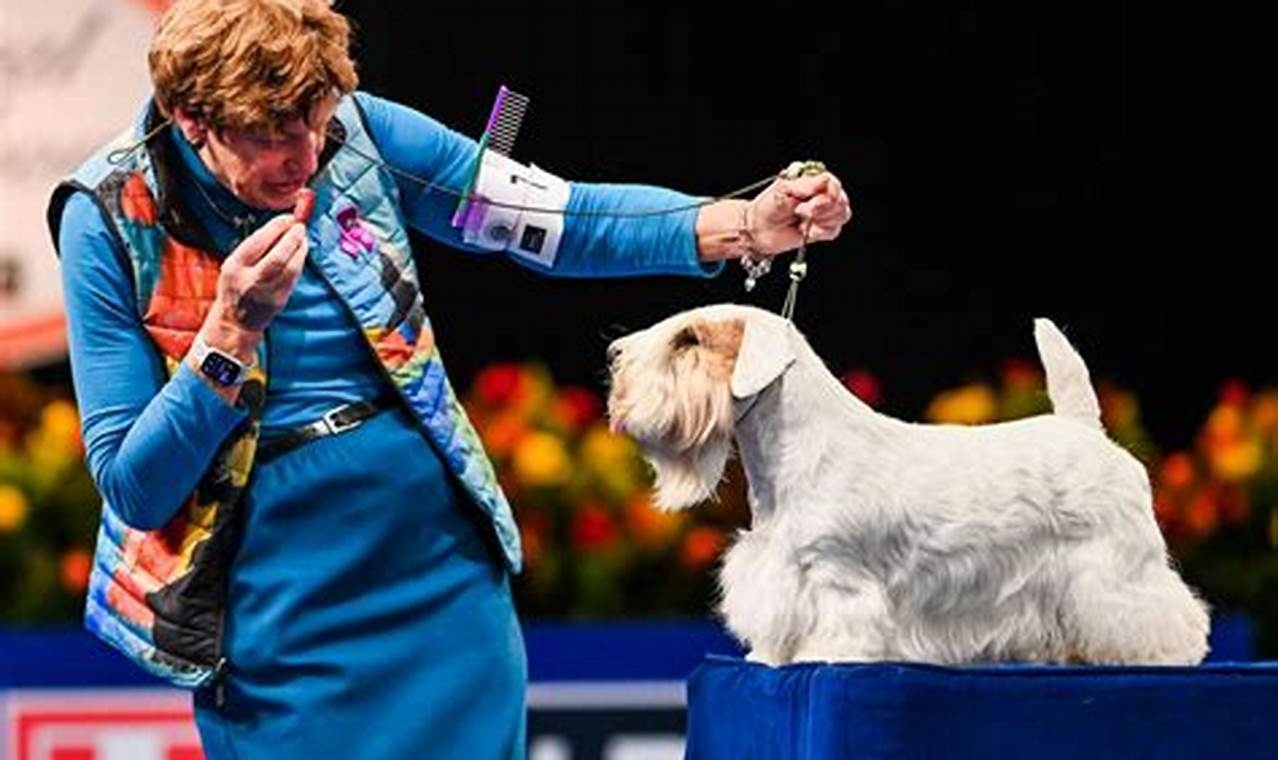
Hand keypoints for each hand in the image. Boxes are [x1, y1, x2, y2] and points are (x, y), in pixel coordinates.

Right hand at [211, 214, 309, 333]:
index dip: (275, 228)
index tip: (287, 217)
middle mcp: (250, 281)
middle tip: (299, 226)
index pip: (257, 243)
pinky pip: (295, 277)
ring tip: (302, 236)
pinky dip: (300, 261)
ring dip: (300, 249)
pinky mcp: (281, 300)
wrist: (236, 321)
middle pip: (277, 257)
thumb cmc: (235, 285)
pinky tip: (301, 251)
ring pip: (290, 268)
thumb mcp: (234, 264)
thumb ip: (253, 247)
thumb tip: (281, 225)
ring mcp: (268, 293)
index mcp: (234, 267)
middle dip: (292, 238)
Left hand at [745, 170, 852, 256]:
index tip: (806, 206)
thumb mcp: (782, 190)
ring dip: (821, 221)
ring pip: (842, 214)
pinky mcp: (824, 228)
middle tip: (800, 213)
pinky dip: (820, 232)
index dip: (824, 197)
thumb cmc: (767, 207)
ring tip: (802, 221)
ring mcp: (825, 211)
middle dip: (821, 210)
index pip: (832, 183)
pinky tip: (806, 230)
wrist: (759, 229)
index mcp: (813, 179)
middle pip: (840, 200)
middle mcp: (822, 193)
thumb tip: (824, 181)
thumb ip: (804, 186)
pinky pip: (834, 231)